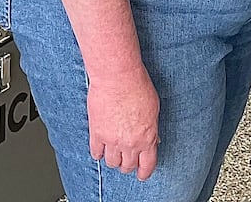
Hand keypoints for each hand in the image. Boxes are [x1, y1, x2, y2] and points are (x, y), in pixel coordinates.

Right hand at [87, 65, 159, 179]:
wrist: (117, 76)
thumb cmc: (137, 85)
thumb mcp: (154, 108)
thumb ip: (152, 127)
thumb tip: (153, 139)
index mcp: (147, 137)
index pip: (147, 165)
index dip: (144, 172)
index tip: (141, 174)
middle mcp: (130, 143)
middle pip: (127, 166)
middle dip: (128, 165)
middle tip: (126, 161)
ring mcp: (112, 140)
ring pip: (111, 163)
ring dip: (113, 160)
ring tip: (113, 153)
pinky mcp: (97, 133)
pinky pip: (96, 152)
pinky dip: (97, 153)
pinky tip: (99, 149)